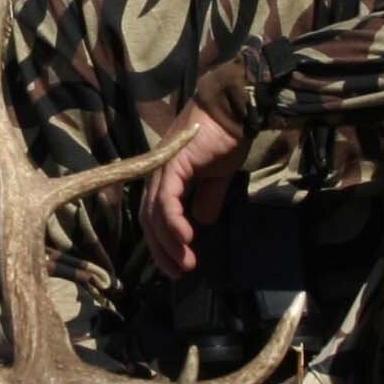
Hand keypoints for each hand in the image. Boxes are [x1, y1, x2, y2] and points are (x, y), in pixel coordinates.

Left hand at [143, 102, 245, 277]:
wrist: (234, 110)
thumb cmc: (226, 139)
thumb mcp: (217, 177)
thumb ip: (207, 198)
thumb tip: (202, 222)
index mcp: (165, 176)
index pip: (155, 216)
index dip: (163, 243)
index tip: (178, 265)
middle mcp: (156, 174)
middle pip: (150, 221)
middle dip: (163, 251)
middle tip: (179, 272)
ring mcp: (160, 169)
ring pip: (155, 215)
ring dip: (169, 243)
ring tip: (185, 264)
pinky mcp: (171, 165)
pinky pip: (166, 201)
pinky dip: (173, 222)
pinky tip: (186, 239)